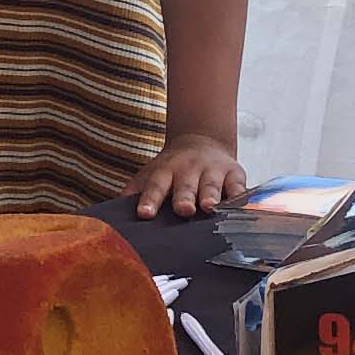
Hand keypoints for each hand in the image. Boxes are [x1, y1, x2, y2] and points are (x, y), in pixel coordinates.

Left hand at [128, 133, 246, 219]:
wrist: (202, 141)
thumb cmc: (172, 169)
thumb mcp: (151, 174)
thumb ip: (135, 191)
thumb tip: (112, 210)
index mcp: (165, 172)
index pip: (155, 186)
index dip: (150, 200)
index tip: (145, 214)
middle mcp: (189, 170)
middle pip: (186, 186)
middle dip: (185, 198)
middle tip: (183, 210)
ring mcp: (213, 171)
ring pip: (212, 186)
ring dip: (211, 196)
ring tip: (210, 207)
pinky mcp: (235, 174)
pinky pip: (239, 186)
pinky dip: (241, 196)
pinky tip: (241, 206)